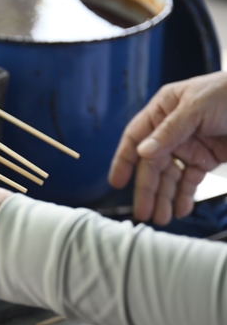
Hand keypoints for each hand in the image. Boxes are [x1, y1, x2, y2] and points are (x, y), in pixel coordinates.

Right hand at [109, 71, 226, 224]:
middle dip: (148, 189)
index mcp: (162, 110)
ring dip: (165, 197)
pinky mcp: (206, 158)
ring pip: (170, 176)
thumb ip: (169, 130)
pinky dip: (185, 195)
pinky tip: (181, 208)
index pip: (136, 137)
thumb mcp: (196, 106)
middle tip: (143, 211)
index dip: (125, 160)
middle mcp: (171, 130)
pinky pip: (190, 180)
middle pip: (152, 164)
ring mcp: (189, 145)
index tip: (118, 182)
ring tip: (161, 217)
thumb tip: (144, 151)